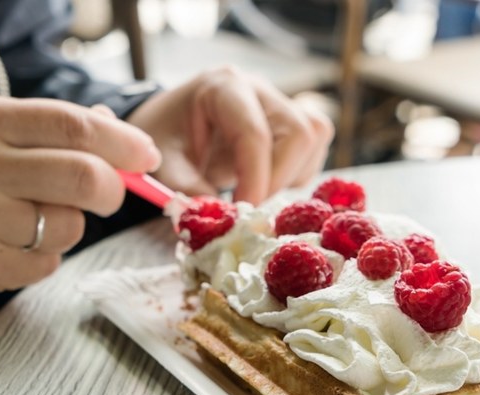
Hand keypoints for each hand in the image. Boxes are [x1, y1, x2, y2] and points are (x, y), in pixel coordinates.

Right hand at [0, 94, 160, 303]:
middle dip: (113, 189)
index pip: (72, 127)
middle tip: (108, 193)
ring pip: (70, 227)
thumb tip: (117, 133)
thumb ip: (48, 127)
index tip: (146, 154)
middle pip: (85, 179)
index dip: (122, 143)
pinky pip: (47, 263)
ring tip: (27, 216)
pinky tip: (9, 241)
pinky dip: (43, 253)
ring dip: (68, 223)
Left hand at [126, 66, 333, 204]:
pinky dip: (296, 175)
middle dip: (279, 180)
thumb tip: (224, 220)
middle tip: (250, 207)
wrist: (172, 124)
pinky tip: (266, 182)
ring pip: (313, 140)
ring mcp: (281, 103)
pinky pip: (314, 150)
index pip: (254, 133)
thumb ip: (190, 190)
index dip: (255, 179)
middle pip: (299, 133)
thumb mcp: (166, 164)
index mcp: (223, 88)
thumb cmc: (167, 138)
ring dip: (290, 177)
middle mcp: (259, 89)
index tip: (243, 213)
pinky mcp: (294, 122)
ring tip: (254, 190)